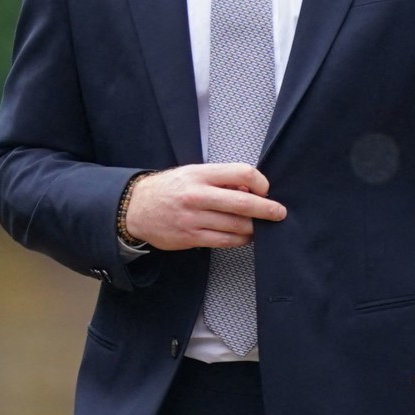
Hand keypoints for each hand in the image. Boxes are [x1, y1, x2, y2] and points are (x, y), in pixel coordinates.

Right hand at [123, 164, 286, 249]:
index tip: (264, 189)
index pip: (242, 173)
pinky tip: (244, 236)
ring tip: (258, 226)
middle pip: (243, 202)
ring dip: (254, 227)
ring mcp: (194, 218)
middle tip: (279, 213)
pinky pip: (225, 241)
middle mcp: (197, 195)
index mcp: (200, 174)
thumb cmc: (168, 189)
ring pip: (237, 225)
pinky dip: (241, 240)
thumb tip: (250, 189)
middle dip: (267, 209)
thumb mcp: (192, 174)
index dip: (260, 182)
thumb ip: (220, 180)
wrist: (135, 209)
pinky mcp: (191, 238)